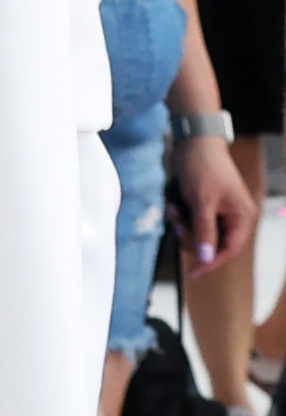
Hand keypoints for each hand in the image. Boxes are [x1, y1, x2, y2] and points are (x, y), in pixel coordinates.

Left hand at [173, 133, 254, 273]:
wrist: (192, 142)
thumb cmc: (202, 167)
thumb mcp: (202, 201)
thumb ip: (204, 231)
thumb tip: (206, 258)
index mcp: (242, 217)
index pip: (228, 250)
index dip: (210, 262)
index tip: (192, 273)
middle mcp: (232, 218)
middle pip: (209, 245)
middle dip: (190, 235)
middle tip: (176, 219)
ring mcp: (217, 213)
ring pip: (196, 235)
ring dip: (181, 224)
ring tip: (174, 206)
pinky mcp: (202, 208)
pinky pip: (189, 223)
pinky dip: (179, 216)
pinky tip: (173, 202)